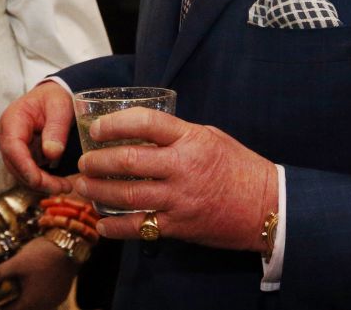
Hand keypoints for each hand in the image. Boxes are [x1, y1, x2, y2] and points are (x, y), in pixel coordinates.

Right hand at [0, 82, 75, 193]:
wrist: (51, 97)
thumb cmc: (54, 98)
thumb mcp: (60, 106)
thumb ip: (56, 128)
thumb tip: (52, 154)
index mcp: (12, 119)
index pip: (12, 146)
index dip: (24, 166)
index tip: (39, 181)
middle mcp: (7, 135)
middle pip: (15, 164)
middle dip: (37, 180)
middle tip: (62, 188)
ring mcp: (12, 148)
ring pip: (20, 173)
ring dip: (41, 184)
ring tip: (65, 187)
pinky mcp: (21, 156)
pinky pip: (28, 172)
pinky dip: (42, 181)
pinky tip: (59, 184)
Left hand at [0, 236, 77, 308]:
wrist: (69, 245)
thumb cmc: (43, 254)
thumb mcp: (17, 262)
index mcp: (31, 301)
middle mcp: (44, 305)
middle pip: (22, 309)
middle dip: (11, 303)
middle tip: (1, 293)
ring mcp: (54, 300)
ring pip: (34, 305)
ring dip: (24, 299)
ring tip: (15, 288)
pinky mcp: (61, 293)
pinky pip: (45, 299)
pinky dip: (36, 295)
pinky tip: (31, 285)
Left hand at [75, 107, 275, 251]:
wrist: (267, 206)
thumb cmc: (237, 167)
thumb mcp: (209, 137)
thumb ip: (175, 134)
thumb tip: (138, 130)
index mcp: (190, 139)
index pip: (144, 122)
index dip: (114, 123)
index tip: (97, 129)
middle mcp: (182, 167)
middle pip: (127, 161)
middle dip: (97, 161)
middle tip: (84, 162)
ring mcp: (179, 199)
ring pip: (127, 195)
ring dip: (98, 191)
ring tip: (83, 186)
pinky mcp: (179, 226)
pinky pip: (139, 226)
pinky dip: (115, 227)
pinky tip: (102, 224)